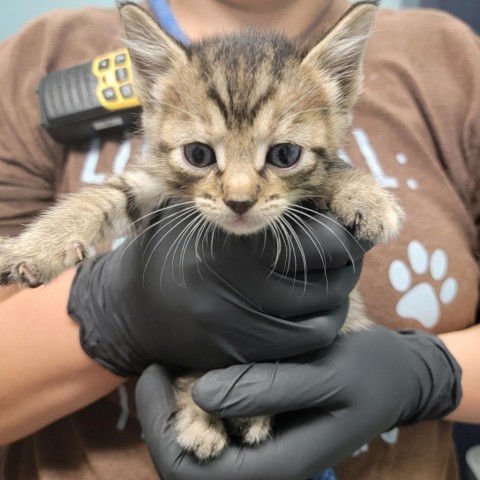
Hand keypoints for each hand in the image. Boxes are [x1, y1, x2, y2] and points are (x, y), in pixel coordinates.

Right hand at [68, 204, 366, 374]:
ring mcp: (240, 329)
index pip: (321, 240)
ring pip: (324, 320)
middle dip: (346, 265)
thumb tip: (317, 197)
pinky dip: (315, 328)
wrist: (132, 309)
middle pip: (331, 280)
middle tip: (342, 254)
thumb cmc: (172, 250)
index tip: (340, 229)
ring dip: (336, 299)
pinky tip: (307, 310)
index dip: (341, 234)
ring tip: (326, 281)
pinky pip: (300, 348)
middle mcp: (239, 289)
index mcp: (234, 244)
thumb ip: (250, 204)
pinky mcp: (240, 357)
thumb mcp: (198, 212)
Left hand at [141, 326, 461, 479]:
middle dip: (157, 418)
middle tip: (155, 364)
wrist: (395, 378)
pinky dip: (193, 404)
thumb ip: (269, 388)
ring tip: (167, 365)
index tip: (152, 369)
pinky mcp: (262, 432)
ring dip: (172, 411)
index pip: (190, 471)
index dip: (158, 424)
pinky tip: (193, 371)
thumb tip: (200, 393)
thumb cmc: (369, 372)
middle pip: (184, 464)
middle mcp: (263, 467)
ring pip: (196, 448)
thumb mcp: (328, 376)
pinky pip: (214, 429)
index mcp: (277, 465)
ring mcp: (261, 452)